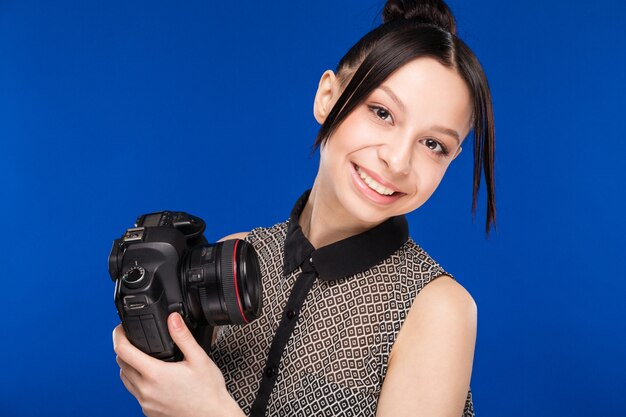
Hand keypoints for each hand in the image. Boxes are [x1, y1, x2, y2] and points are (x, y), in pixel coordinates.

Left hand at [113, 313, 243, 416]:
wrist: (212, 416)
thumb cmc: (208, 391)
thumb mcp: (199, 358)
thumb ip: (183, 337)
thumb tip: (173, 319)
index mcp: (156, 374)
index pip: (123, 351)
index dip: (119, 336)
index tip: (122, 329)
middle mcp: (146, 390)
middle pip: (120, 364)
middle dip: (124, 348)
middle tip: (135, 340)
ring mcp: (145, 403)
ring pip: (125, 379)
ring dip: (128, 366)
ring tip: (142, 357)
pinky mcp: (149, 411)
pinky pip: (135, 393)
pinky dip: (137, 382)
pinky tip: (152, 377)